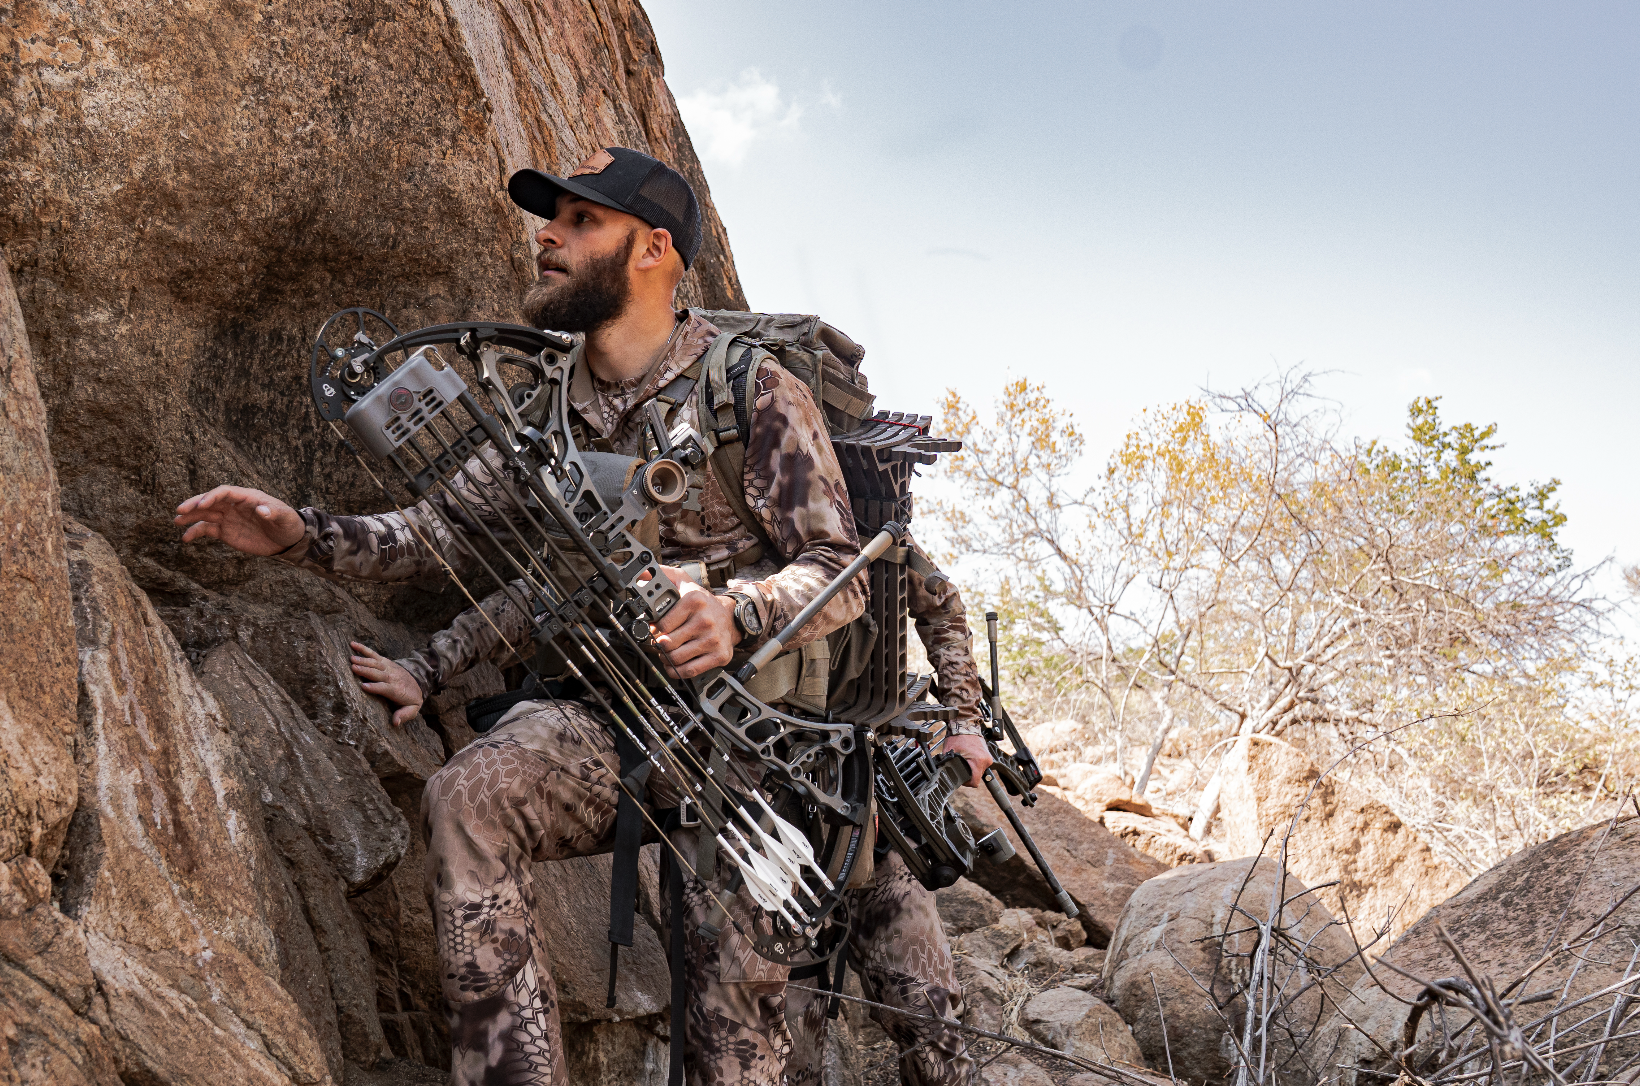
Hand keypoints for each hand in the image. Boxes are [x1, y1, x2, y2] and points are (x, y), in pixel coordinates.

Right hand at [175, 485, 305, 554]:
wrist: (287, 539)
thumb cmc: (287, 523)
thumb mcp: (284, 517)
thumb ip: (274, 512)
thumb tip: (261, 510)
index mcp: (247, 497)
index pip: (226, 492)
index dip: (213, 496)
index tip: (202, 504)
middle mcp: (234, 505)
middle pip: (211, 500)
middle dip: (195, 504)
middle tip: (180, 510)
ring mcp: (228, 517)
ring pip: (205, 514)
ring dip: (190, 516)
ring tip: (176, 521)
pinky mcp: (225, 531)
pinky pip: (207, 529)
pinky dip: (195, 532)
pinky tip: (185, 538)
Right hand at [349, 642, 423, 726]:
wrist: (418, 682)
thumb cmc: (411, 699)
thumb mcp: (412, 709)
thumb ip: (404, 715)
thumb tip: (395, 722)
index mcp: (396, 690)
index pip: (385, 688)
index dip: (375, 687)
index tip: (364, 686)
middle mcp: (392, 677)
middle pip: (378, 674)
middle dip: (366, 671)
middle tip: (353, 668)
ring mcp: (388, 667)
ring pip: (375, 663)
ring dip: (364, 660)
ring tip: (351, 659)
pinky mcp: (385, 661)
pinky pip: (374, 654)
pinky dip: (364, 649)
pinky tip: (353, 644)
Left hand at [650, 566, 740, 678]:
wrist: (731, 618)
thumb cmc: (703, 604)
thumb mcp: (684, 582)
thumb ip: (664, 575)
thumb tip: (643, 573)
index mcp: (694, 601)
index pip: (661, 625)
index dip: (653, 631)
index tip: (654, 631)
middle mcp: (705, 620)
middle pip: (667, 644)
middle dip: (659, 645)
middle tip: (660, 643)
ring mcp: (713, 640)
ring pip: (676, 659)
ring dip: (667, 658)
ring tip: (668, 652)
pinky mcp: (719, 655)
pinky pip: (690, 670)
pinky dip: (677, 671)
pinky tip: (675, 664)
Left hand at [940, 732, 994, 788]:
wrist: (965, 724)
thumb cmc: (958, 736)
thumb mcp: (949, 753)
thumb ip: (947, 765)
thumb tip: (943, 774)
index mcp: (978, 761)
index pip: (974, 782)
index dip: (966, 782)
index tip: (961, 778)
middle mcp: (986, 760)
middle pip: (977, 776)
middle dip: (968, 774)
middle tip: (960, 767)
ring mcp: (988, 757)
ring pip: (979, 771)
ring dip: (972, 768)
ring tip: (965, 760)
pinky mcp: (988, 755)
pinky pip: (981, 764)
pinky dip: (975, 763)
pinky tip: (969, 757)